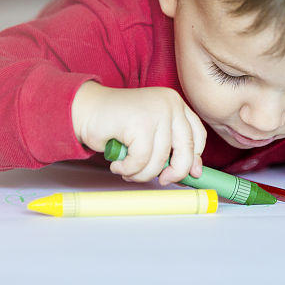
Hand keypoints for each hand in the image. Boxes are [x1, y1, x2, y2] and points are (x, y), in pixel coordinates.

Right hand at [71, 82, 205, 184]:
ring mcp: (156, 111)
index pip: (198, 135)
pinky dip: (128, 169)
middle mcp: (170, 103)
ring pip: (160, 158)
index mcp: (175, 104)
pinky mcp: (139, 121)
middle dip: (175, 172)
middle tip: (162, 180)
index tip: (189, 174)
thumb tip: (194, 172)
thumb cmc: (117, 124)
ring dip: (142, 173)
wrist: (86, 110)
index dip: (194, 158)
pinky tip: (117, 165)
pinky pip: (141, 159)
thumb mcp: (151, 134)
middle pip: (187, 148)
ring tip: (127, 170)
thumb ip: (172, 148)